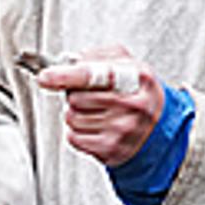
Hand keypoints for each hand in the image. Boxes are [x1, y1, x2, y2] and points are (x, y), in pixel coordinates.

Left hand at [39, 49, 167, 166]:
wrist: (159, 126)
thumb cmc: (138, 93)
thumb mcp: (128, 64)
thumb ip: (99, 56)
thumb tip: (69, 62)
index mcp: (135, 77)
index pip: (91, 74)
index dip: (64, 75)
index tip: (45, 77)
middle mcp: (131, 104)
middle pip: (75, 97)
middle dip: (76, 95)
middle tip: (92, 96)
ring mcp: (122, 128)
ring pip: (72, 117)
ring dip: (77, 113)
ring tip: (98, 112)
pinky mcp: (111, 148)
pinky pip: (73, 137)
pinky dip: (78, 131)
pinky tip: (96, 127)